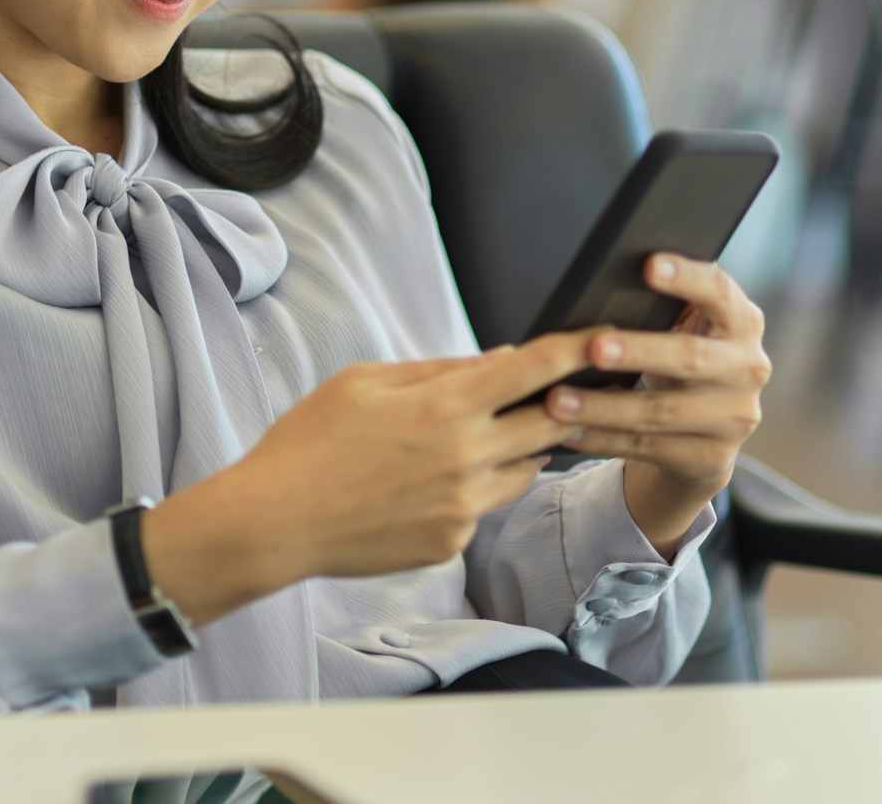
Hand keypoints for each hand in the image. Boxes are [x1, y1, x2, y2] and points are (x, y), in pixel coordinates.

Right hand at [143, 333, 593, 624]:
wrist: (276, 522)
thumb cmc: (310, 441)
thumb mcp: (366, 381)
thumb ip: (438, 370)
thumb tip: (497, 361)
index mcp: (445, 407)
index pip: (533, 370)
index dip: (577, 350)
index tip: (605, 338)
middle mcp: (467, 458)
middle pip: (552, 424)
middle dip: (568, 403)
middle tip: (572, 389)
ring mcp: (463, 506)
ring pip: (524, 470)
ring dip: (520, 448)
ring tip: (481, 436)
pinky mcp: (452, 542)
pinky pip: (484, 506)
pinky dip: (475, 487)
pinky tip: (430, 482)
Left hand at [543, 253, 770, 553]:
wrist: (710, 431)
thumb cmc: (683, 359)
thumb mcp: (684, 328)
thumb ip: (663, 305)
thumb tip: (601, 279)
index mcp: (742, 323)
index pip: (720, 292)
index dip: (687, 278)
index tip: (648, 265)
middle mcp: (747, 368)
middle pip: (690, 358)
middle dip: (638, 352)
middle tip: (593, 348)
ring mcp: (733, 418)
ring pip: (662, 412)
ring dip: (604, 407)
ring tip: (557, 401)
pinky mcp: (711, 458)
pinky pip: (647, 447)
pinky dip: (602, 438)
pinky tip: (568, 431)